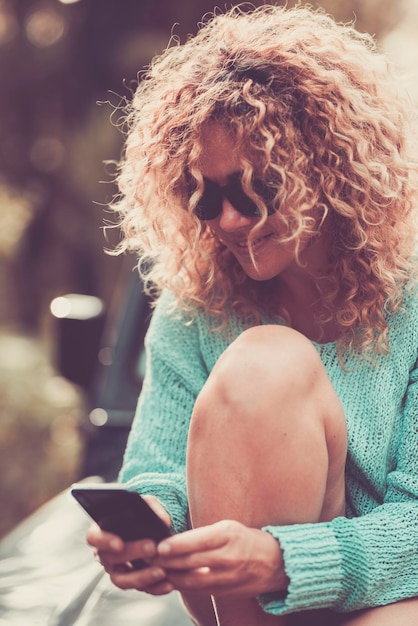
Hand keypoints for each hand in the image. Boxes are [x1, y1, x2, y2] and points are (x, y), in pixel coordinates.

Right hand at [86, 495, 173, 595]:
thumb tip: (163, 521)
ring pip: (122, 580)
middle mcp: (105, 554)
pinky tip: (168, 584)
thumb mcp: (148, 504)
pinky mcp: (131, 582)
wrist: (153, 530)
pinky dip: (154, 588)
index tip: (120, 543)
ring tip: (162, 571)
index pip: (94, 537)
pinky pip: (139, 589)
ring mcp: (116, 570)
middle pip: (111, 558)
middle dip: (133, 553)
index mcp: (103, 531)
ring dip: (142, 577)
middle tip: (153, 548)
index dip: (105, 541)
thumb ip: (153, 507)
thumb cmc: (144, 513)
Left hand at [154, 520, 287, 597]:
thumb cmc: (246, 539)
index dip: (177, 545)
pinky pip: (199, 590)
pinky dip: (183, 585)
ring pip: (192, 579)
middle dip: (167, 562)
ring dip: (171, 576)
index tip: (159, 546)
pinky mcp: (226, 591)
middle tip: (148, 559)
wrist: (277, 563)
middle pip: (191, 561)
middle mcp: (227, 556)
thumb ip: (203, 534)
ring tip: (154, 571)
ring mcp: (227, 577)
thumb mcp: (228, 527)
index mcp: (227, 535)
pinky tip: (170, 580)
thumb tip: (174, 540)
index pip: (198, 541)